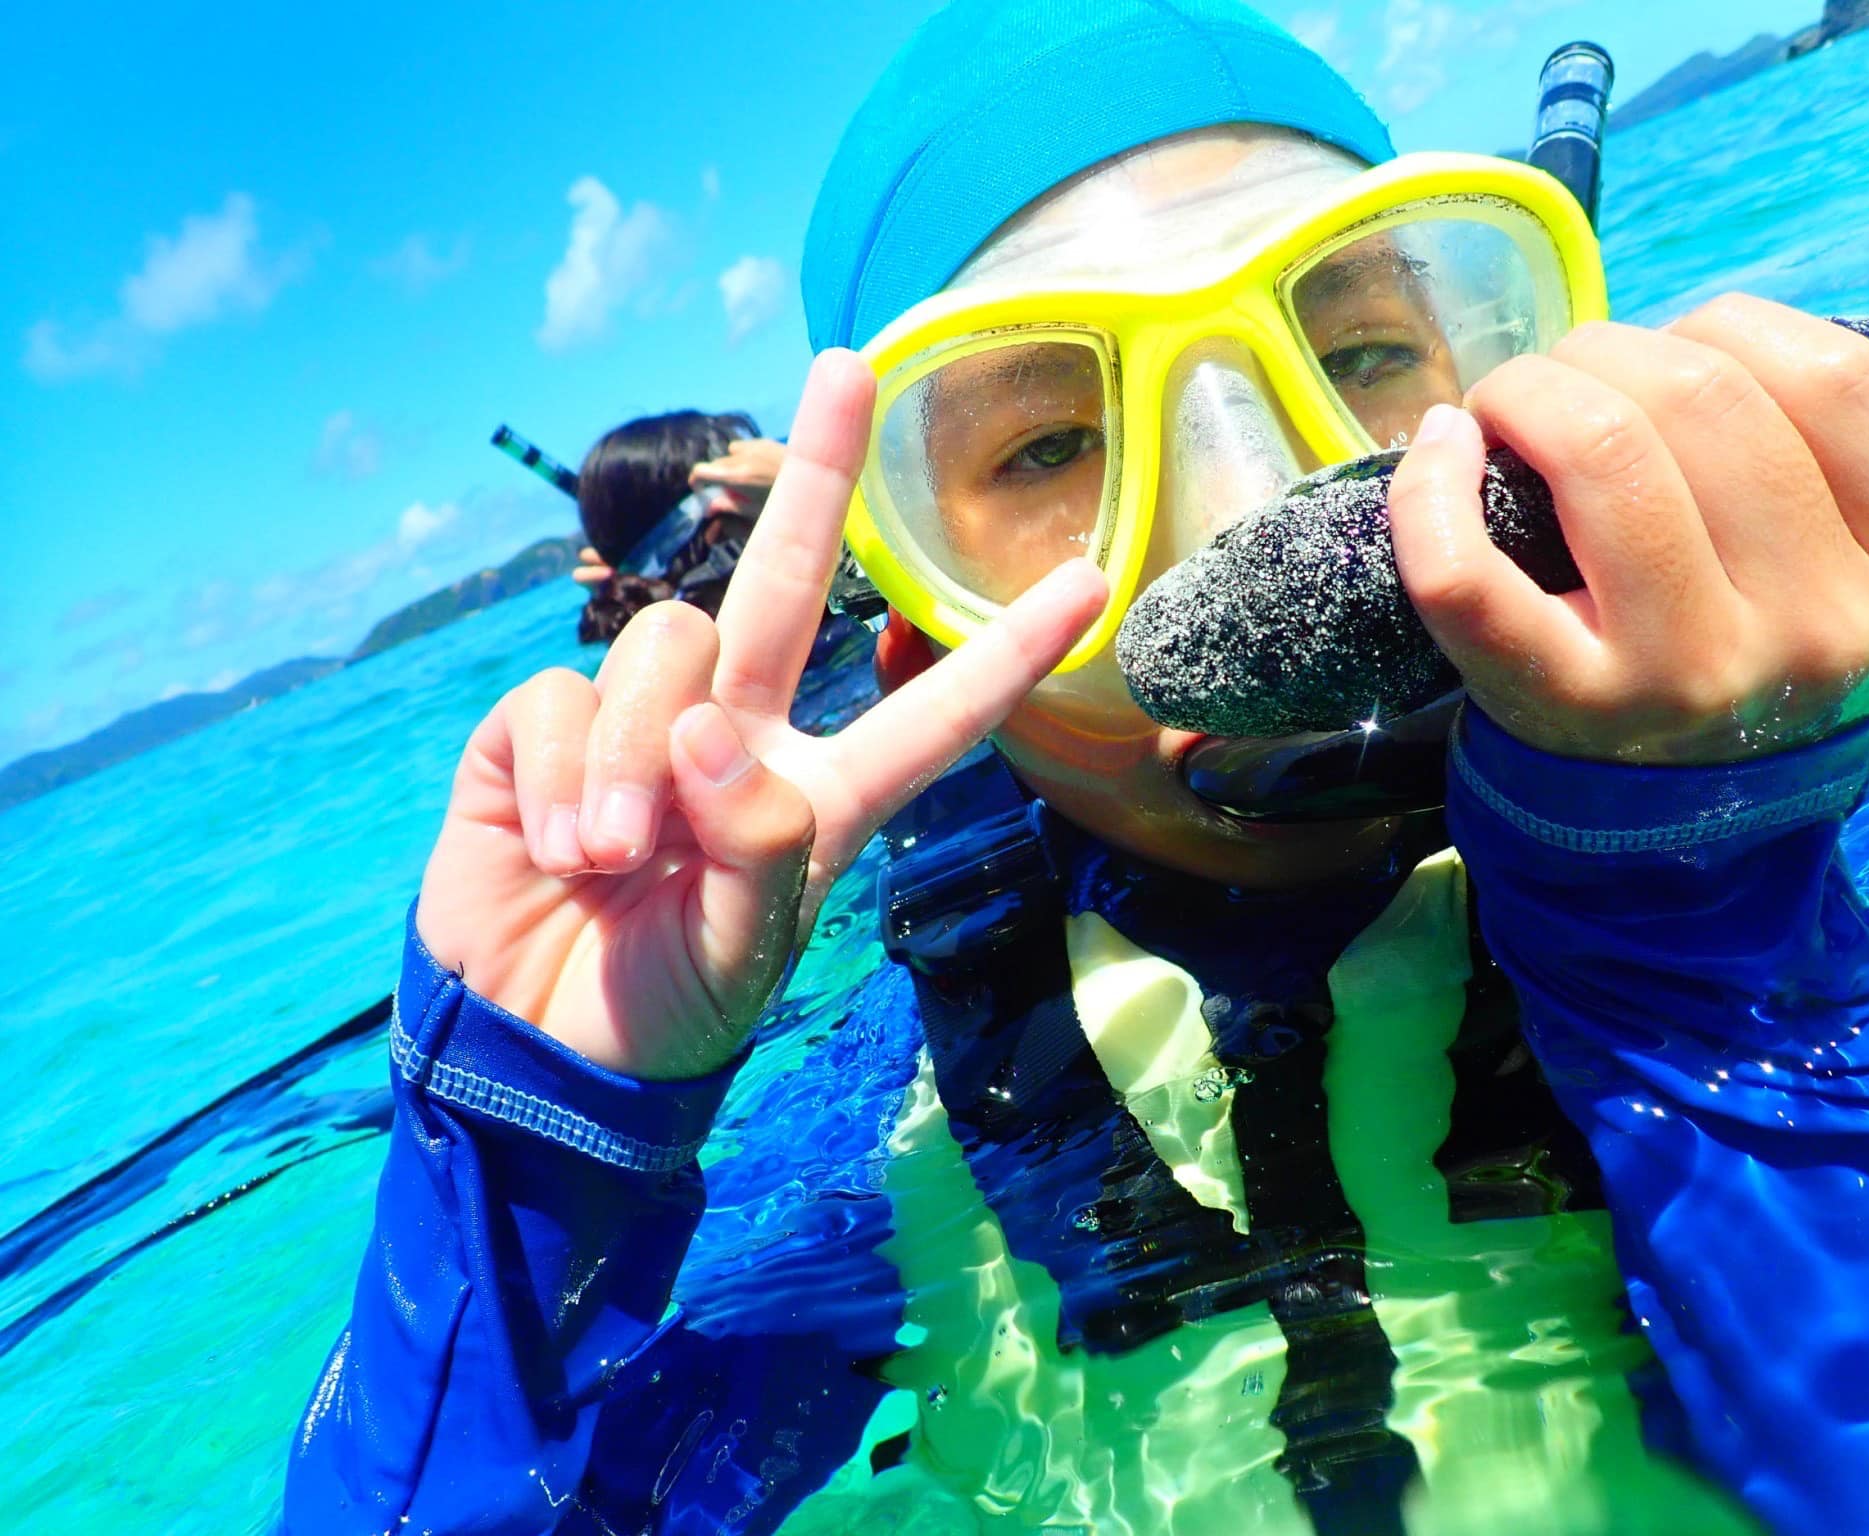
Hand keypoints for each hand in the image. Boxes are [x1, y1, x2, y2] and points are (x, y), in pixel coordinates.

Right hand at [418, 352, 1105, 1078]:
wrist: (532, 1046)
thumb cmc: (661, 1010)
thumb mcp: (737, 958)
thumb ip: (752, 851)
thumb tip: (712, 724)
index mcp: (819, 799)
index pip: (929, 716)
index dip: (1007, 654)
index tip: (1093, 585)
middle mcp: (738, 739)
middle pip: (786, 585)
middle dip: (818, 478)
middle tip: (850, 367)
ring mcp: (639, 727)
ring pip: (665, 651)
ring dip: (633, 755)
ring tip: (610, 856)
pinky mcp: (537, 730)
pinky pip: (556, 699)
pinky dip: (559, 771)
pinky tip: (556, 846)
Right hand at [690, 437, 786, 518]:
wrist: (823, 487)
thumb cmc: (790, 512)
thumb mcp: (757, 520)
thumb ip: (729, 516)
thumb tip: (710, 520)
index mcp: (739, 477)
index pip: (701, 471)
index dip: (696, 482)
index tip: (699, 491)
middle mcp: (746, 457)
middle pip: (718, 464)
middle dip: (718, 479)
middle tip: (728, 496)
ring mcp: (759, 446)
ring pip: (733, 451)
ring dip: (735, 464)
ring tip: (749, 482)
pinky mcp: (772, 442)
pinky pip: (750, 446)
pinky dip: (750, 456)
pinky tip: (764, 471)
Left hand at [1388, 296, 1868, 762]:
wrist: (1675, 802)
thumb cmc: (1774, 643)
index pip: (1832, 382)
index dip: (1734, 330)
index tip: (1682, 352)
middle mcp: (1818, 637)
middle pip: (1702, 398)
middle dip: (1612, 351)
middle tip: (1572, 380)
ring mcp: (1687, 676)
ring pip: (1602, 453)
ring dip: (1533, 387)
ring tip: (1513, 407)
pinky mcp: (1559, 704)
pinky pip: (1470, 572)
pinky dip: (1432, 488)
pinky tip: (1442, 442)